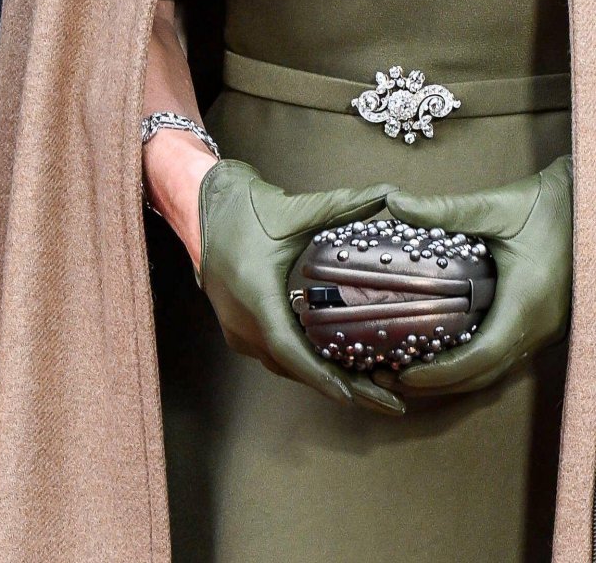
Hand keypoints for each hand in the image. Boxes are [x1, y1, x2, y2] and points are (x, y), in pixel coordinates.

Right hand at [198, 160, 404, 416]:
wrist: (204, 208)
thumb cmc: (247, 210)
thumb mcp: (297, 210)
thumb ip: (344, 204)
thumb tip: (390, 193)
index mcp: (255, 298)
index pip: (290, 350)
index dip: (322, 376)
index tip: (353, 395)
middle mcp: (243, 324)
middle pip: (295, 367)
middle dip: (342, 387)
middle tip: (388, 402)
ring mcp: (239, 331)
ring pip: (287, 366)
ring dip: (326, 379)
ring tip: (373, 390)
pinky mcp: (241, 329)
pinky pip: (279, 356)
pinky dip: (309, 365)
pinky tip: (340, 366)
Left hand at [379, 154, 572, 397]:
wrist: (595, 202)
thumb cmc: (547, 202)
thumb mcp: (496, 206)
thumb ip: (445, 209)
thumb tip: (395, 203)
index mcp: (527, 303)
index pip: (480, 358)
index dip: (440, 374)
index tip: (403, 374)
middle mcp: (540, 327)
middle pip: (485, 375)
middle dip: (439, 383)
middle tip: (394, 378)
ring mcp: (548, 330)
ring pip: (498, 371)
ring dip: (458, 377)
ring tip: (415, 369)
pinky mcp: (549, 325)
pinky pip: (510, 356)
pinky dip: (478, 363)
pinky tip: (451, 350)